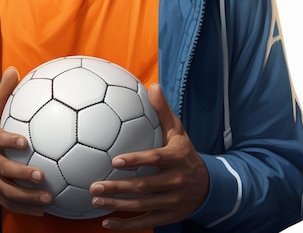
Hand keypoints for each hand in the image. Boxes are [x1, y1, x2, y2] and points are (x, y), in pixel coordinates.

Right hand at [0, 66, 51, 215]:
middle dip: (21, 174)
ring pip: (5, 190)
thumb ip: (3, 92)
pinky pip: (7, 202)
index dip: (8, 141)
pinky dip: (23, 208)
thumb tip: (14, 70)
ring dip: (26, 196)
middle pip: (2, 169)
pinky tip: (42, 210)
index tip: (24, 143)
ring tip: (47, 197)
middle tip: (41, 175)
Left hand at [89, 83, 208, 229]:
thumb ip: (164, 111)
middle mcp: (175, 182)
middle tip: (94, 185)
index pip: (156, 160)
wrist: (208, 186)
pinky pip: (145, 222)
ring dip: (117, 204)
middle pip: (145, 187)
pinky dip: (126, 225)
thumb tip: (152, 85)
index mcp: (177, 159)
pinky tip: (106, 222)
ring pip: (142, 206)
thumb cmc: (184, 153)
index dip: (137, 161)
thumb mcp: (178, 132)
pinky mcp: (168, 217)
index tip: (115, 160)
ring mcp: (172, 202)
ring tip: (95, 199)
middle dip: (118, 187)